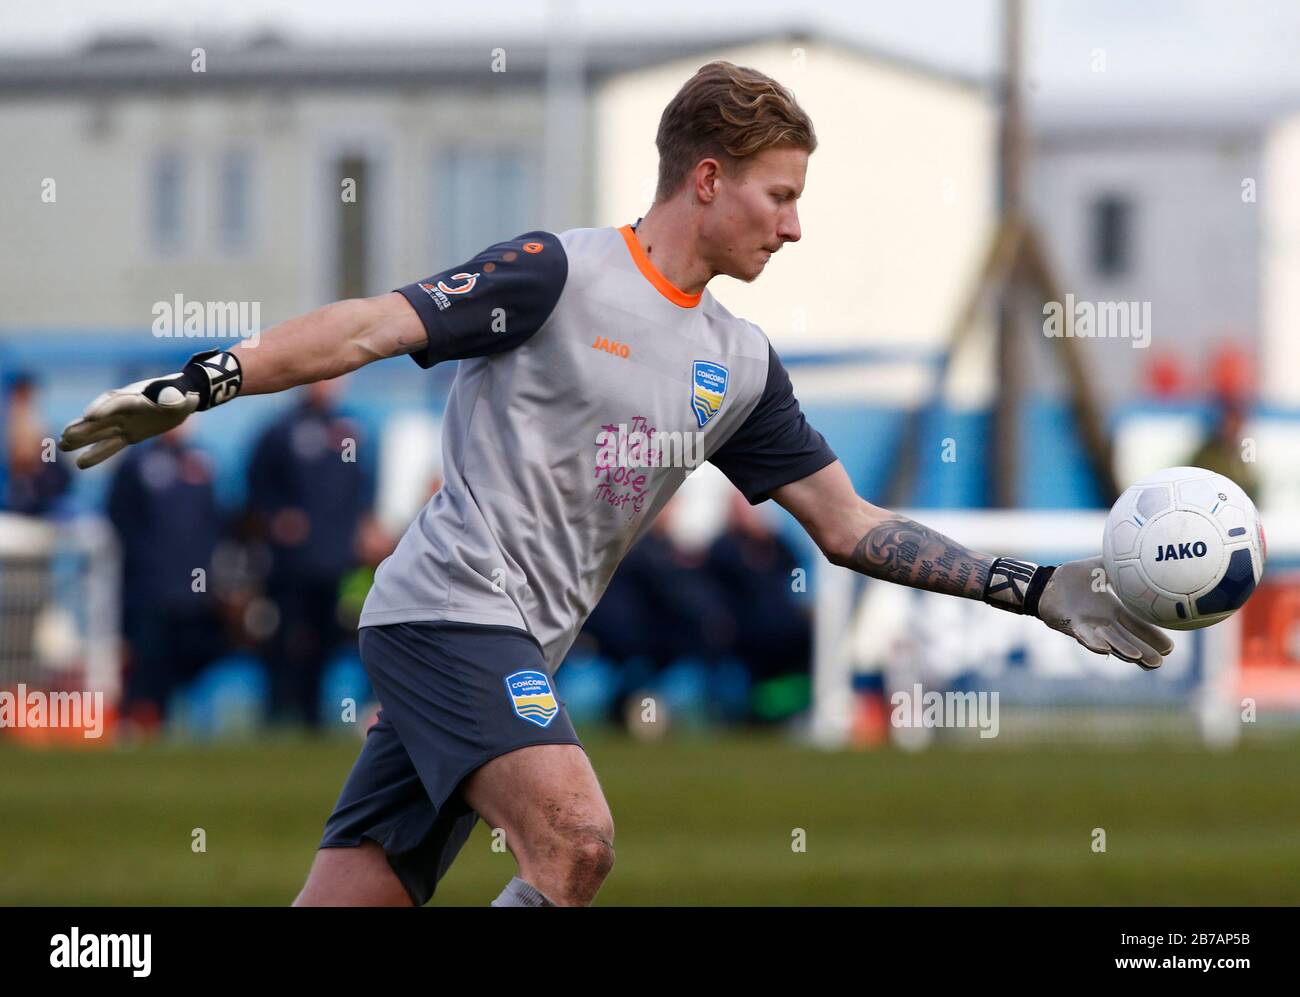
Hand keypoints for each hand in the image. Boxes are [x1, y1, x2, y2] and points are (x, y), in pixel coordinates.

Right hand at [58, 350, 240, 468]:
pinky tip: (80, 463)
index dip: (103, 408)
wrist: (180, 399)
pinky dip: (96, 454)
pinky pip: (110, 445)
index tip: (89, 416)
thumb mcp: (183, 397)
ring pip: (99, 432)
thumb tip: (188, 400)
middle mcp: (125, 409)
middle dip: (84, 426)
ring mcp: (124, 422)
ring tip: (62, 446)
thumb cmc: (181, 395)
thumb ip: (180, 399)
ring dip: (82, 439)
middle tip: (64, 435)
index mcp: (136, 397)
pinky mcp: (127, 435)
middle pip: (101, 418)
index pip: (117, 402)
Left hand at [1035, 556, 1174, 669]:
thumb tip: (1139, 551)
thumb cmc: (1074, 578)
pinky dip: (1093, 643)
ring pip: (1110, 641)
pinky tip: (1104, 650)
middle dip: (1144, 651)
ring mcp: (1089, 626)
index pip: (1138, 626)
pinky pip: (1083, 636)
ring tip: (1138, 658)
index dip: (1152, 636)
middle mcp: (1105, 622)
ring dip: (1123, 649)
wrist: (1047, 582)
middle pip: (1128, 639)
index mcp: (1115, 611)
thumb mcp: (1101, 567)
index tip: (1169, 648)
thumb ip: (1118, 564)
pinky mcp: (1072, 625)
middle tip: (1160, 663)